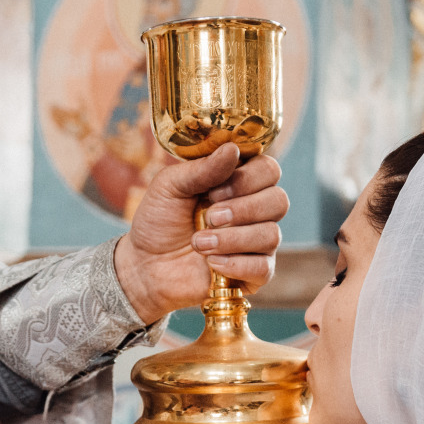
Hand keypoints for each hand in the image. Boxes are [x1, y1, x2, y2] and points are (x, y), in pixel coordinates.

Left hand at [113, 144, 288, 322]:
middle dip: (244, 209)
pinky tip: (212, 263)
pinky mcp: (254, 273)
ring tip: (199, 243)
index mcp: (239, 182)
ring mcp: (257, 243)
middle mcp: (255, 210)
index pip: (269, 170)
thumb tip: (232, 150)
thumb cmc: (159, 220)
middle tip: (210, 217)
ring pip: (271, 235)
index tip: (214, 191)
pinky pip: (264, 267)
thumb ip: (201, 168)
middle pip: (279, 201)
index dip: (248, 179)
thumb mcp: (170, 186)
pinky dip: (237, 264)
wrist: (144, 264)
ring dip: (233, 239)